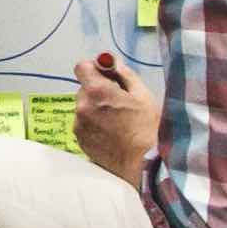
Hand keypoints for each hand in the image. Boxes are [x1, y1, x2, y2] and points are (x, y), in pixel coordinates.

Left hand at [70, 51, 159, 192]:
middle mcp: (82, 107)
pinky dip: (94, 123)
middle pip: (84, 88)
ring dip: (96, 108)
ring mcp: (79, 125)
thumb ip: (123, 74)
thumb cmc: (147, 128)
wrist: (143, 165)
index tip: (107, 76)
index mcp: (96, 92)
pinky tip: (112, 133)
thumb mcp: (142, 94)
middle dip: (98, 90)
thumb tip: (110, 61)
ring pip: (84, 107)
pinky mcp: (80, 140)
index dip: (94, 68)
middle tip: (119, 101)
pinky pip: (84, 123)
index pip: (82, 67)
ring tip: (117, 120)